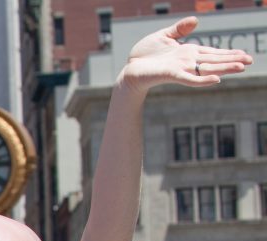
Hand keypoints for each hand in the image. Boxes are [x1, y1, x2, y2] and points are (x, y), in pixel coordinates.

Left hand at [119, 17, 250, 93]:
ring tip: (241, 68)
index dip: (228, 53)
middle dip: (232, 60)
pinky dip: (202, 79)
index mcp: (188, 52)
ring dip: (224, 68)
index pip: (212, 53)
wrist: (129, 69)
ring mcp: (181, 68)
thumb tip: (196, 20)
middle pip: (214, 60)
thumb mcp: (164, 36)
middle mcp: (188, 61)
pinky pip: (189, 78)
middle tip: (250, 62)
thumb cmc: (145, 55)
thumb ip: (180, 29)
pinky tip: (216, 80)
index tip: (244, 55)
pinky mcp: (171, 74)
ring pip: (206, 69)